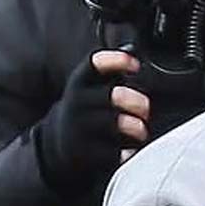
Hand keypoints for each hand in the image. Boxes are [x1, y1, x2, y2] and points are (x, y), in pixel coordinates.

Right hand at [35, 51, 149, 195]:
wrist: (59, 141)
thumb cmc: (88, 107)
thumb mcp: (91, 84)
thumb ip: (112, 69)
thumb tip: (136, 53)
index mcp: (81, 80)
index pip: (95, 63)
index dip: (118, 61)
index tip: (135, 65)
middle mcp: (77, 102)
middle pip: (112, 96)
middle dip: (136, 102)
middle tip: (145, 108)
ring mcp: (78, 127)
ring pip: (114, 124)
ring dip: (135, 128)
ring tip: (140, 130)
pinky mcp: (81, 152)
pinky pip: (111, 153)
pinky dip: (125, 153)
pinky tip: (129, 151)